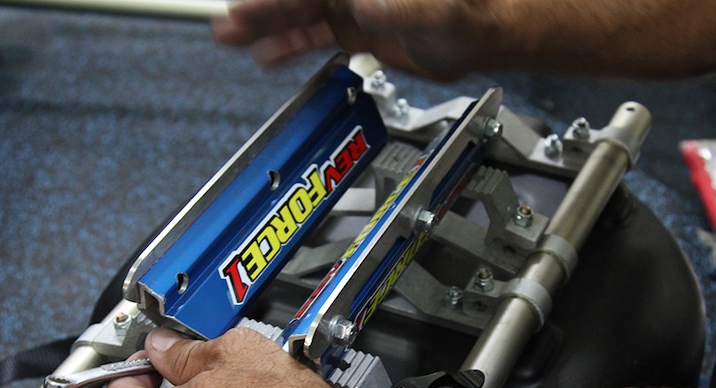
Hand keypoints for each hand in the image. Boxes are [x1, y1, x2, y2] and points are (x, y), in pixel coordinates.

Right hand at [210, 0, 495, 79]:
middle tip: (227, 22)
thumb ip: (405, 8)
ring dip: (266, 27)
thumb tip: (363, 6)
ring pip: (300, 15)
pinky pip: (315, 36)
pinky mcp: (358, 28)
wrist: (488, 33)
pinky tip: (266, 55)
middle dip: (262, 8)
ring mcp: (353, 6)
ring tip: (230, 37)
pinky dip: (290, 46)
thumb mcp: (443, 11)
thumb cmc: (477, 11)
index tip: (251, 5)